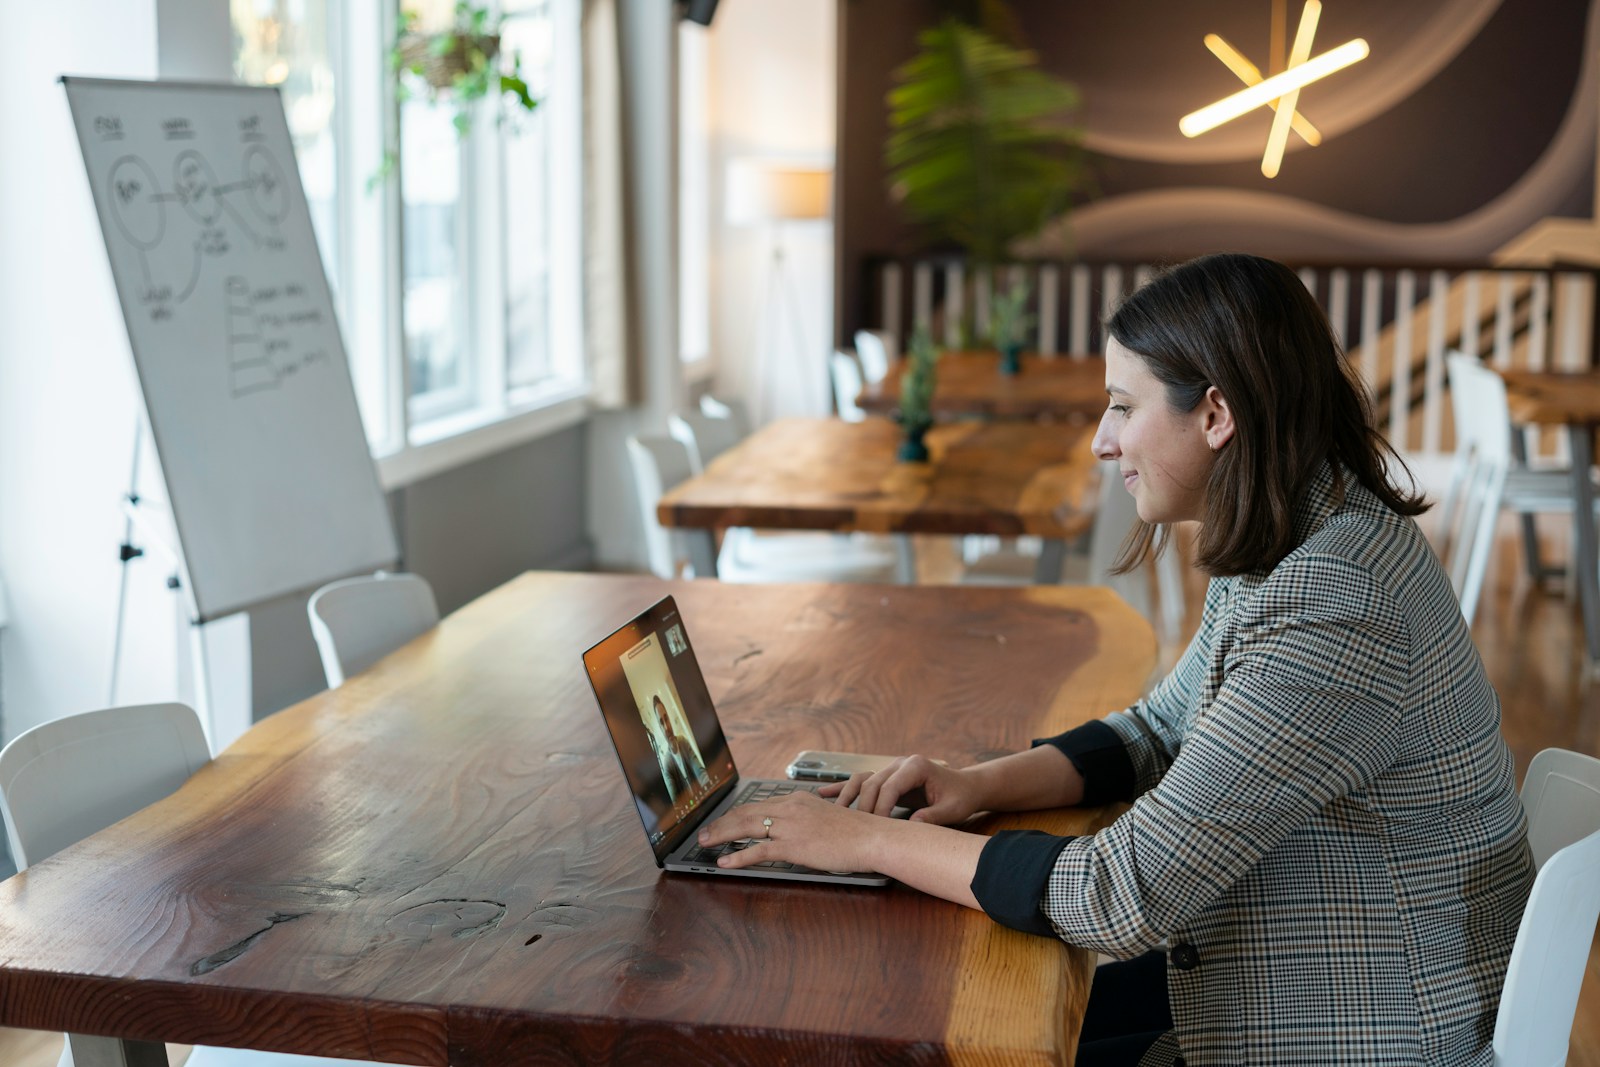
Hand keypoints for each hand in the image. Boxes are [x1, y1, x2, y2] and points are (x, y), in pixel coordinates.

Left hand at [696, 792, 885, 873]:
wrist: (871, 837)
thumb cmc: (855, 832)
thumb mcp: (826, 817)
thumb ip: (805, 820)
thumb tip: (792, 832)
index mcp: (797, 800)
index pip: (758, 805)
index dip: (736, 814)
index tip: (723, 821)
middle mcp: (790, 808)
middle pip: (745, 813)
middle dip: (721, 823)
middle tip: (705, 832)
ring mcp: (790, 826)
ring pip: (746, 827)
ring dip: (721, 835)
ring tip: (705, 843)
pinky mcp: (793, 845)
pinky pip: (758, 851)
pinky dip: (738, 856)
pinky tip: (725, 861)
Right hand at [821, 754, 983, 824]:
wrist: (965, 786)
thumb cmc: (960, 797)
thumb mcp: (952, 809)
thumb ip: (933, 817)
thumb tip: (913, 826)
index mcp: (916, 766)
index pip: (889, 786)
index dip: (880, 808)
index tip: (876, 829)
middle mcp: (900, 763)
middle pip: (871, 783)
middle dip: (863, 807)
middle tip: (856, 829)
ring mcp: (891, 768)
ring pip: (862, 780)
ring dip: (847, 796)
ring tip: (832, 812)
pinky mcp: (887, 776)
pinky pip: (861, 781)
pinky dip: (843, 788)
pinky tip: (824, 794)